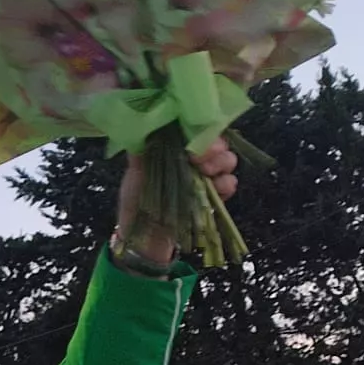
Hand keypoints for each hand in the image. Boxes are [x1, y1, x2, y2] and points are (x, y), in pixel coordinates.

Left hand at [115, 137, 238, 262]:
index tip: (191, 140)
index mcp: (175, 148)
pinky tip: (217, 187)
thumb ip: (141, 151)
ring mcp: (205, 177)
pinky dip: (226, 184)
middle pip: (216, 142)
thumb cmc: (136, 200)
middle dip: (213, 146)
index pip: (196, 129)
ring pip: (227, 160)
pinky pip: (229, 184)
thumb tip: (145, 127)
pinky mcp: (214, 197)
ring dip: (221, 163)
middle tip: (199, 159)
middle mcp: (193, 159)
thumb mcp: (134, 172)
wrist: (143, 237)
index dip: (199, 129)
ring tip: (207, 173)